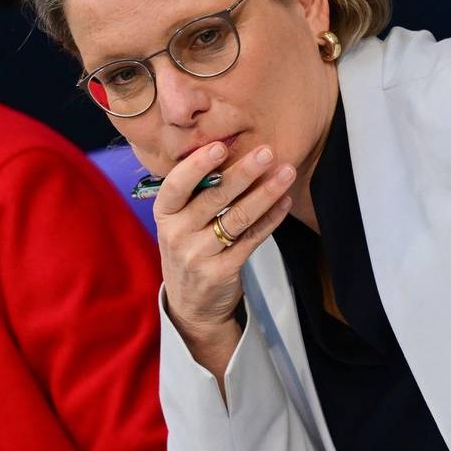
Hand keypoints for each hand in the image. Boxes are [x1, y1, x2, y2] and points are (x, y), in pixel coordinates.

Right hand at [156, 141, 295, 379]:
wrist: (191, 304)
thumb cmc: (189, 249)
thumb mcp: (180, 222)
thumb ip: (198, 193)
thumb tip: (230, 148)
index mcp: (165, 214)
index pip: (177, 185)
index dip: (198, 165)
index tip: (221, 146)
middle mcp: (176, 234)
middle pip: (214, 198)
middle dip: (243, 172)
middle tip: (267, 152)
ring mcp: (198, 255)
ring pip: (237, 217)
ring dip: (265, 192)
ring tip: (286, 172)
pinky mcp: (221, 271)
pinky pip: (252, 239)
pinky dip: (271, 218)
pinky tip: (285, 201)